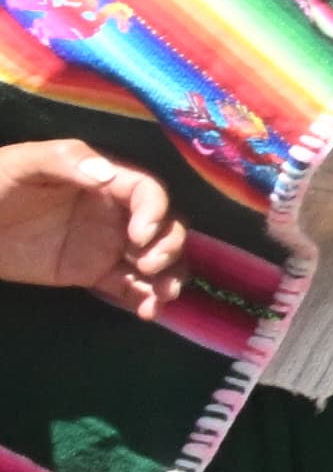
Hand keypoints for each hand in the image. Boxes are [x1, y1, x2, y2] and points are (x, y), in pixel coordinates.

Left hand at [0, 138, 184, 318]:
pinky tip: (148, 311)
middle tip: (150, 266)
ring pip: (156, 257)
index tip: (140, 236)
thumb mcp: (23, 163)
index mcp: (105, 181)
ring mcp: (106, 244)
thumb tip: (107, 174)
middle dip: (170, 246)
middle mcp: (115, 212)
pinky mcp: (93, 273)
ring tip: (162, 296)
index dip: (155, 212)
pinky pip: (129, 286)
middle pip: (164, 225)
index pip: (147, 192)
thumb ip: (65, 160)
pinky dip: (145, 298)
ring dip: (170, 275)